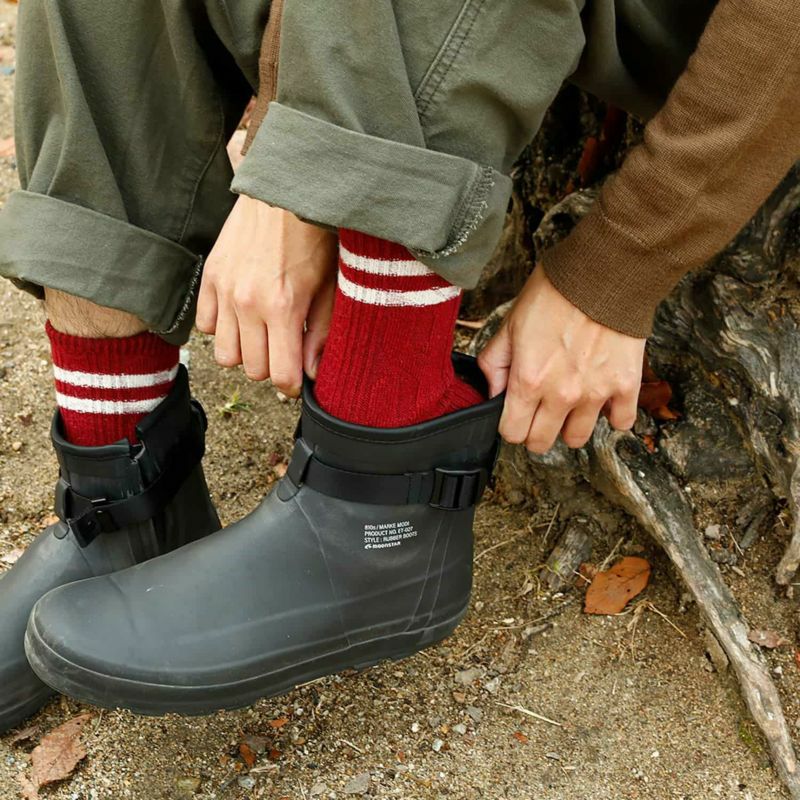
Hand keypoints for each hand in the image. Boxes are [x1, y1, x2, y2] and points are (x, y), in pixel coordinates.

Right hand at [197, 196, 338, 395]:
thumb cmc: (314, 238)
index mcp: (283, 308)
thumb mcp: (330, 286)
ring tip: (262, 334)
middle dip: (271, 367)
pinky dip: (221, 329)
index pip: (281, 374)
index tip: (298, 378)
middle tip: (284, 350)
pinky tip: (241, 315)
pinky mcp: (209, 277)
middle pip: (252, 369)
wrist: (282, 192)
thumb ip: (321, 333)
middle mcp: (248, 303)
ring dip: (245, 352)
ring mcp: (224, 291)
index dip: (292, 384)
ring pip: (225, 355)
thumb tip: (312, 372)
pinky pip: (205, 326)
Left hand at [478, 266, 644, 453]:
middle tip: (539, 412)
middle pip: (541, 442)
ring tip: (570, 405)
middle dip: (535, 431)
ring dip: (570, 426)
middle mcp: (561, 395)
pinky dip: (612, 416)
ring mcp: (595, 394)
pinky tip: (603, 400)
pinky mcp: (626, 386)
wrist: (603, 272)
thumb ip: (495, 363)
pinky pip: (621, 422)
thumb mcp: (510, 324)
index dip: (510, 425)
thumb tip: (492, 392)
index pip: (512, 433)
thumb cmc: (555, 293)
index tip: (515, 414)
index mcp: (528, 381)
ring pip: (577, 439)